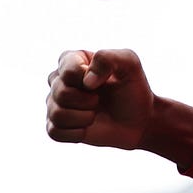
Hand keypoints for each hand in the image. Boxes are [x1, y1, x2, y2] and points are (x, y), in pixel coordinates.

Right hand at [46, 49, 192, 166]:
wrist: (138, 119)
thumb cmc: (132, 88)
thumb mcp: (129, 64)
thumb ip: (108, 58)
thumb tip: (86, 81)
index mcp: (72, 60)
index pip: (67, 69)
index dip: (86, 79)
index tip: (102, 83)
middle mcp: (59, 80)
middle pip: (60, 92)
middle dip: (87, 100)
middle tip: (100, 100)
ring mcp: (56, 104)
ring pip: (56, 114)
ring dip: (83, 117)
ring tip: (94, 114)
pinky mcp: (57, 126)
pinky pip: (55, 132)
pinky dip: (76, 133)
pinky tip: (87, 128)